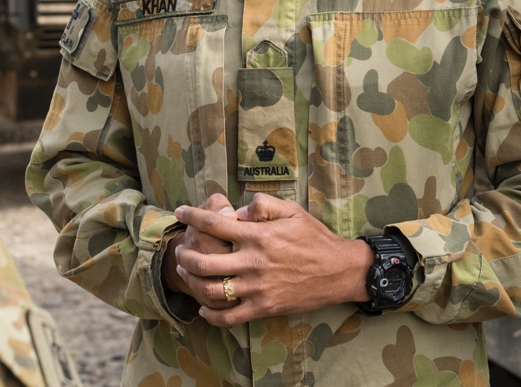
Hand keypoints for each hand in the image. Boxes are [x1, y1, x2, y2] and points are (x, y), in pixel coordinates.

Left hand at [173, 193, 372, 326]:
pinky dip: (211, 316)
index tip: (180, 211)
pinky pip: (230, 317)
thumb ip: (261, 204)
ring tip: (186, 274)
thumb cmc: (314, 238)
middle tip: (180, 250)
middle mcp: (252, 262)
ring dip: (191, 282)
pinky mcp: (264, 308)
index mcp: (257, 235)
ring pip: (210, 290)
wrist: (339, 271)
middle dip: (184, 255)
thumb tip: (235, 210)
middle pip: (203, 262)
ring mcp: (257, 288)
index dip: (191, 215)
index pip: (213, 223)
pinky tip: (203, 309)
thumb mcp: (291, 210)